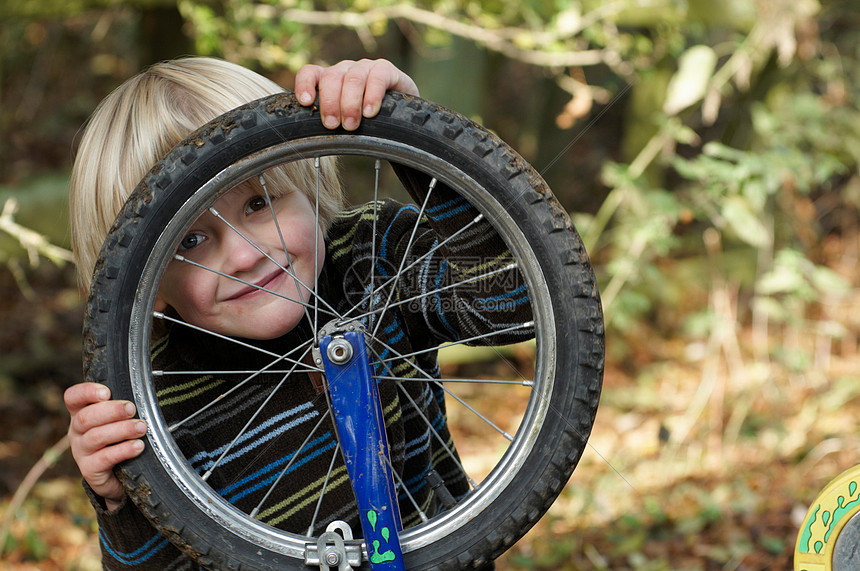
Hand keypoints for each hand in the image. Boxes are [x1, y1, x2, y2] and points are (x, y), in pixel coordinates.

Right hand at [65, 383, 147, 510]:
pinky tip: (138, 446)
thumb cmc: (117, 440)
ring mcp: (81, 452)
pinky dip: (123, 450)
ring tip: (141, 427)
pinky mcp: (89, 470)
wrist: (117, 476)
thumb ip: (121, 407)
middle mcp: (76, 431)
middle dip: (112, 411)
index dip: (86, 392)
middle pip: (85, 417)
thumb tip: (142, 392)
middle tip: (132, 409)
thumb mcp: (116, 420)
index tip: (106, 392)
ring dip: (122, 430)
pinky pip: (105, 458)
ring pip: (96, 437)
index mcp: (80, 414)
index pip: (73, 398)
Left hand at [295, 58, 418, 130]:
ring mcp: (366, 67)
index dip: (305, 84)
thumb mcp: (345, 120)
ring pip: (353, 78)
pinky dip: (372, 94)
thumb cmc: (368, 122)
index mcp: (331, 80)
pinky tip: (370, 112)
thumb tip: (309, 137)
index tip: (306, 103)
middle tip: (332, 125)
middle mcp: (346, 70)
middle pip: (331, 77)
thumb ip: (330, 120)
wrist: (403, 118)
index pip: (311, 73)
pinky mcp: (387, 70)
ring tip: (351, 125)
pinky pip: (378, 76)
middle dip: (330, 103)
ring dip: (350, 102)